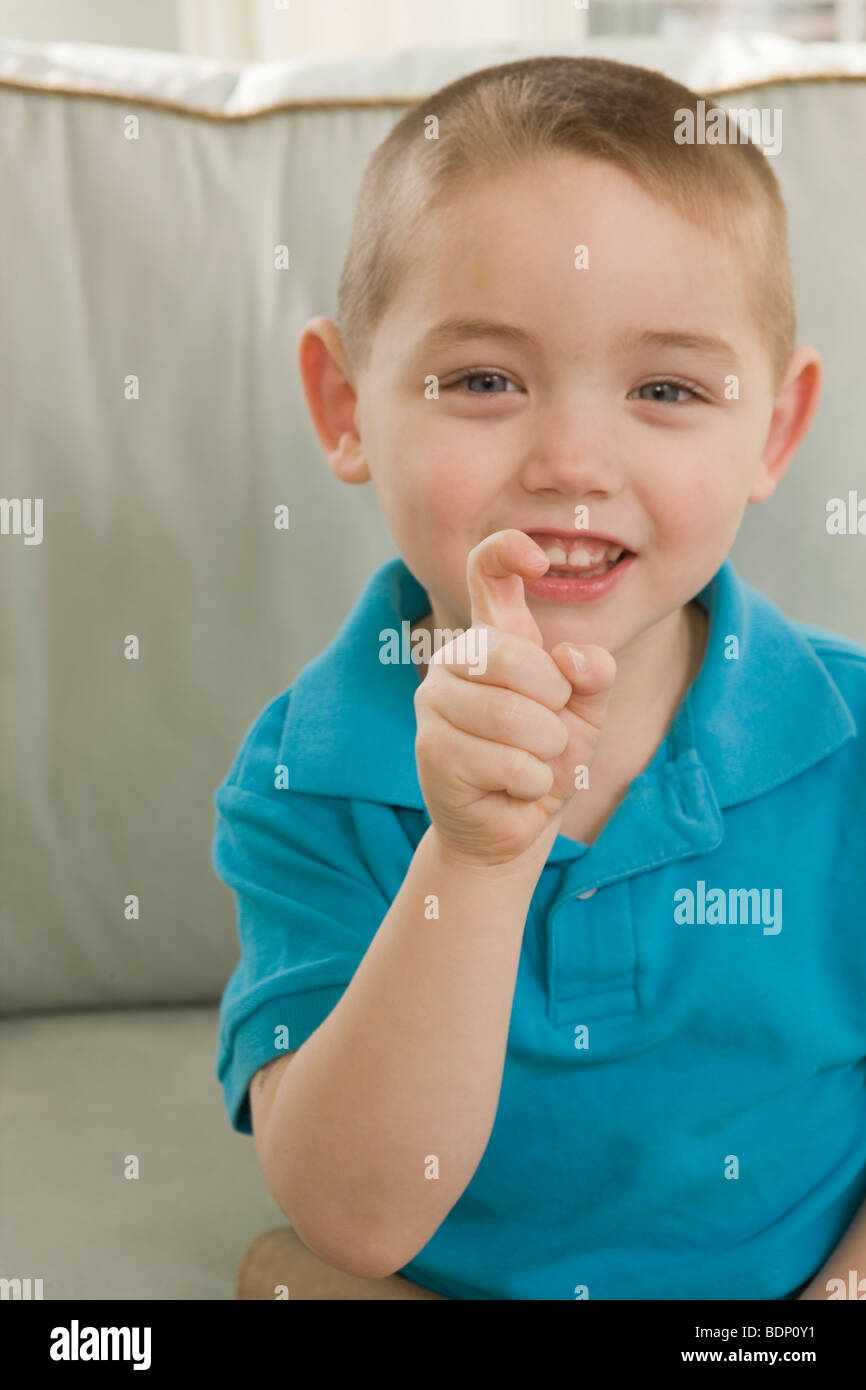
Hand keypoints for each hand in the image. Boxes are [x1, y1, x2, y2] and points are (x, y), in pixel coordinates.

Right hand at [413, 528, 616, 871]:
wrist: (514, 826)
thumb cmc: (546, 758)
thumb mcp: (586, 711)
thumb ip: (593, 675)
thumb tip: (573, 659)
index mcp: (494, 638)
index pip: (486, 573)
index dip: (507, 552)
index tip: (538, 562)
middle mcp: (456, 660)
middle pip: (510, 655)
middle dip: (552, 702)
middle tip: (551, 732)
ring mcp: (435, 702)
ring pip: (510, 715)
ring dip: (545, 750)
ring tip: (533, 763)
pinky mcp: (430, 749)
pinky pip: (506, 761)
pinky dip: (531, 782)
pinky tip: (515, 788)